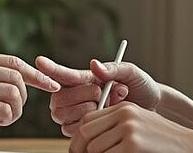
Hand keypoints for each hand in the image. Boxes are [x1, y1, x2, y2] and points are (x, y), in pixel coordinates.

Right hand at [0, 50, 60, 134]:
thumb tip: (14, 81)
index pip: (15, 62)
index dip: (36, 75)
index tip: (51, 85)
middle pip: (18, 79)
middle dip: (24, 98)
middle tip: (12, 112)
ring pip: (15, 96)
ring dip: (15, 112)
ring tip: (1, 120)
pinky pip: (5, 112)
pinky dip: (6, 121)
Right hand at [35, 56, 160, 136]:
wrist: (152, 108)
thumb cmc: (140, 86)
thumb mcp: (130, 73)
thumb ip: (113, 68)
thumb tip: (94, 64)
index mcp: (84, 78)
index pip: (62, 74)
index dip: (50, 68)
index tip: (40, 61)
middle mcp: (75, 95)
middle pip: (58, 97)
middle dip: (80, 95)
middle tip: (101, 91)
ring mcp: (75, 113)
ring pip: (61, 115)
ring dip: (85, 110)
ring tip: (106, 105)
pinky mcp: (80, 130)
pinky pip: (70, 130)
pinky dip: (87, 125)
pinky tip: (102, 119)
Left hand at [68, 102, 192, 152]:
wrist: (191, 147)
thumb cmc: (164, 143)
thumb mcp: (138, 126)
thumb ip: (115, 127)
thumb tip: (87, 141)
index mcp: (124, 108)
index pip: (88, 120)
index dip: (78, 139)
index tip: (78, 151)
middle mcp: (125, 115)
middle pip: (85, 133)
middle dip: (80, 150)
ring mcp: (129, 129)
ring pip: (94, 149)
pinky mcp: (133, 145)